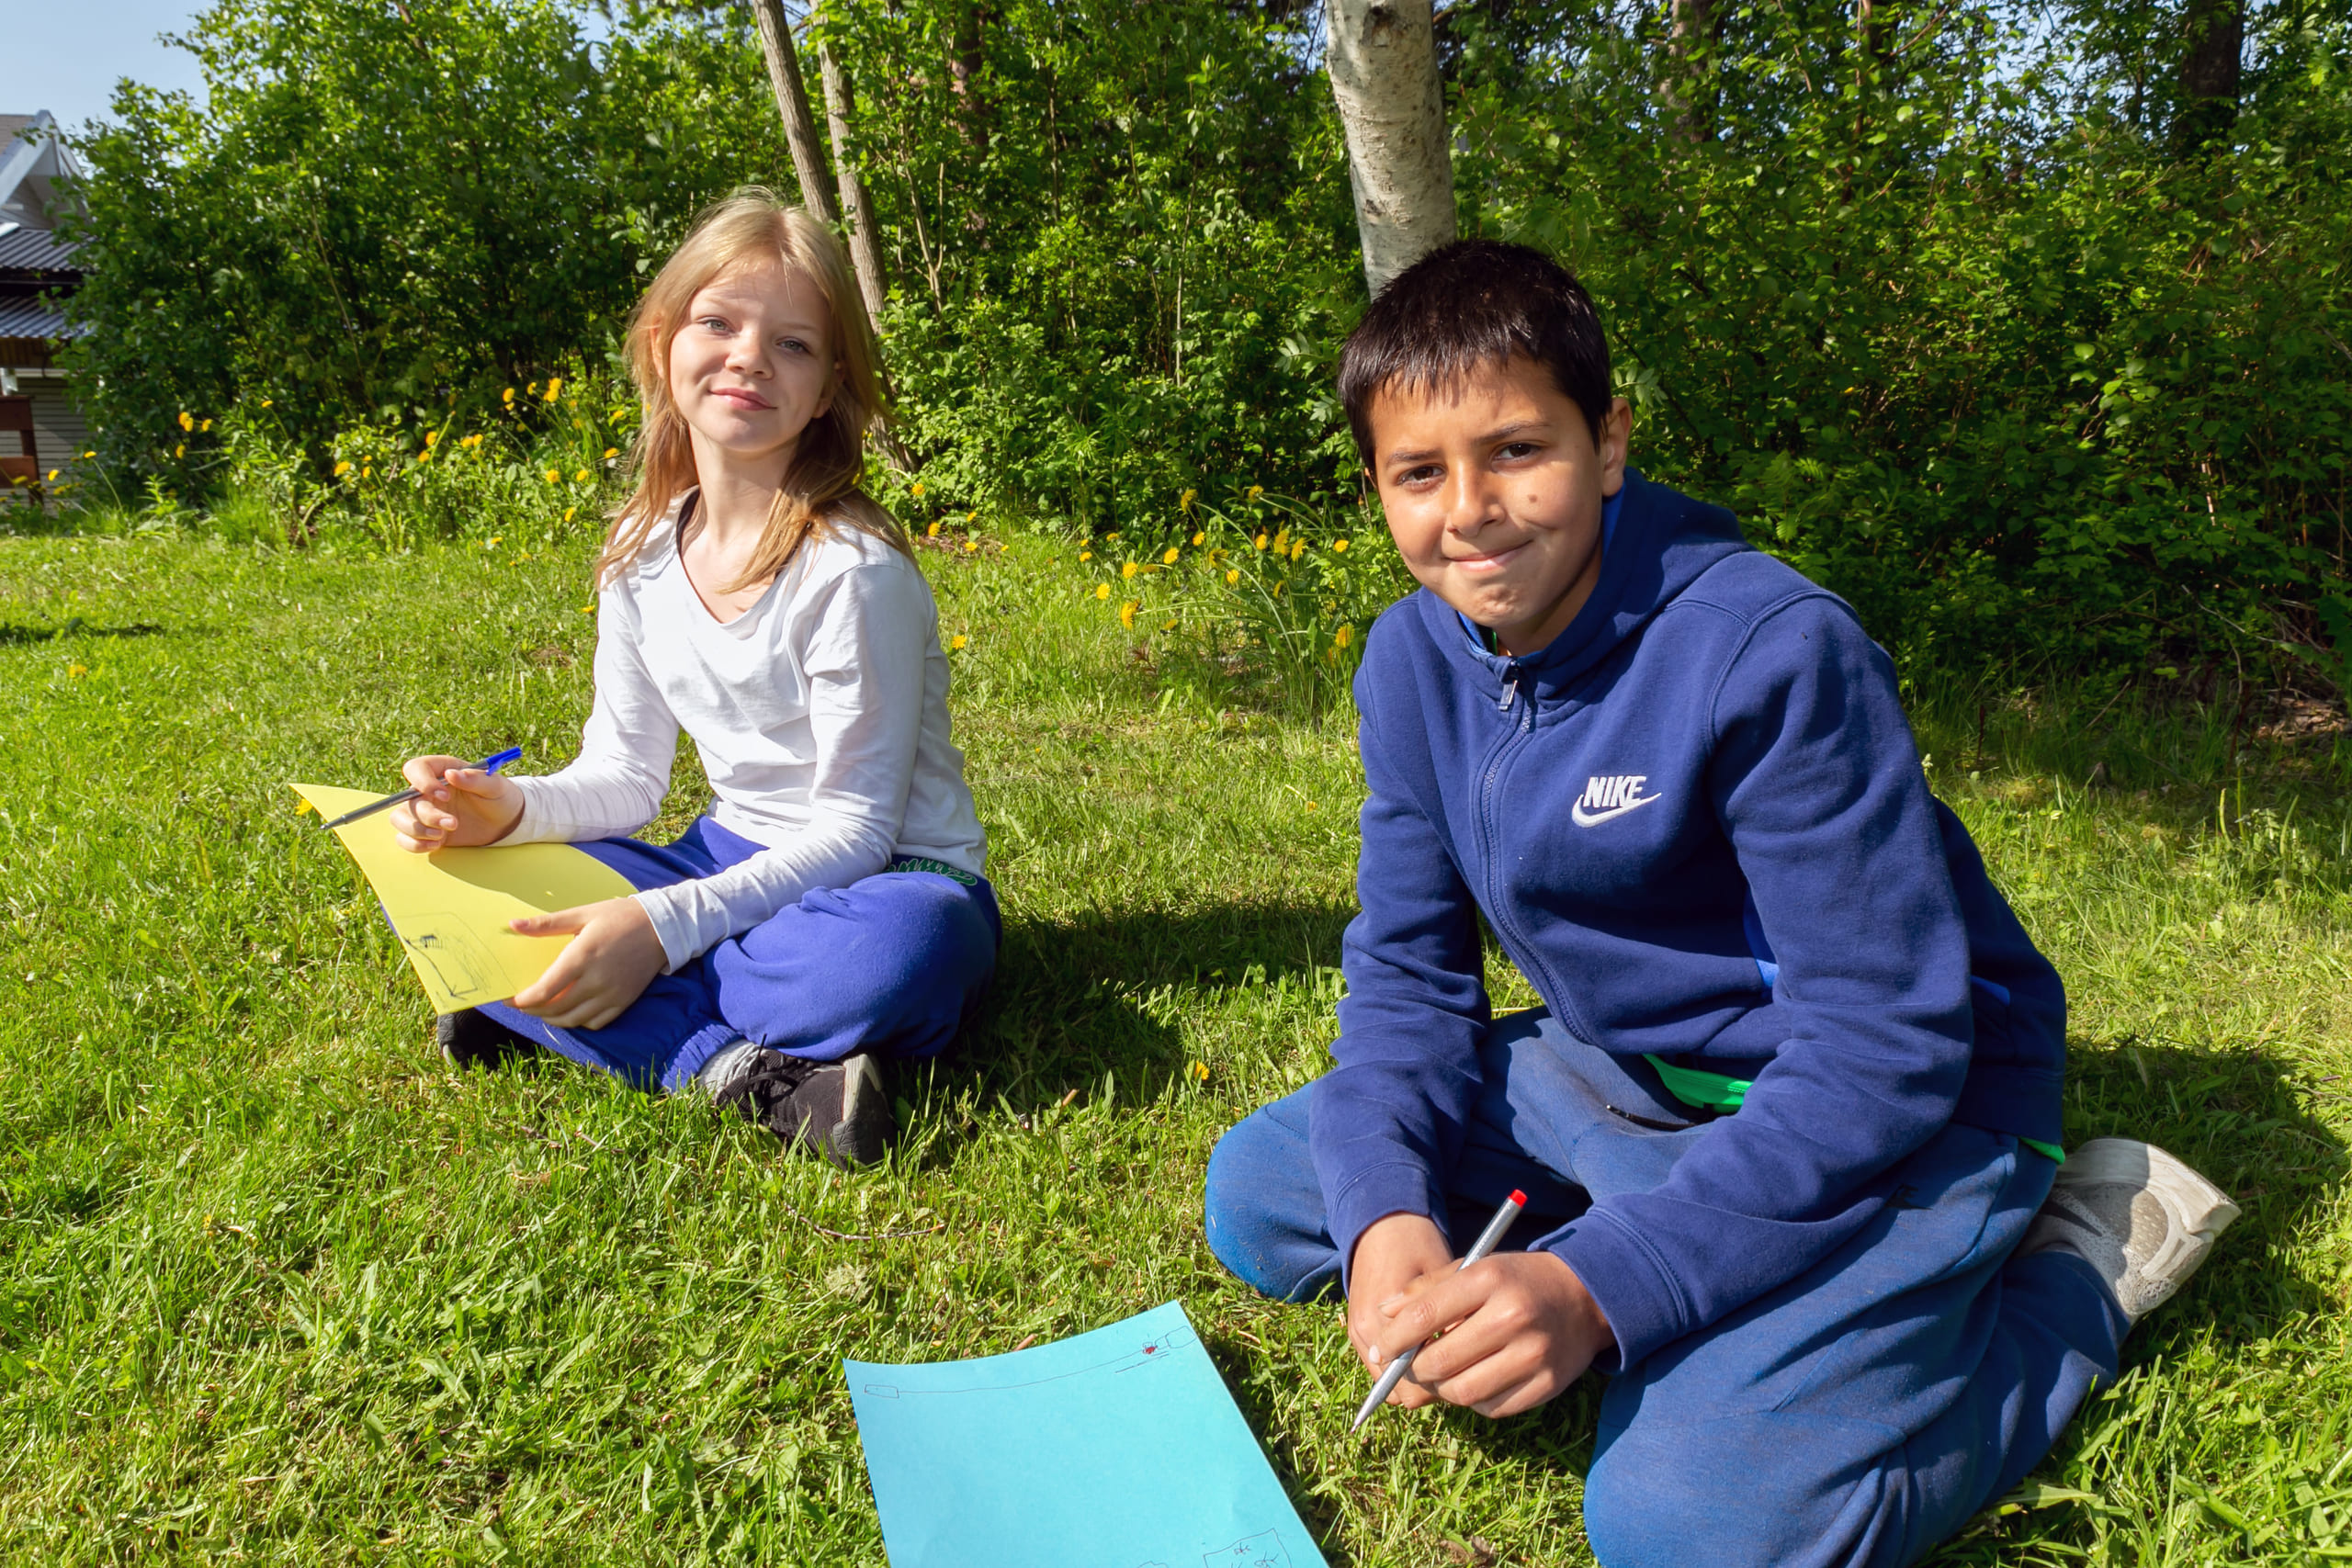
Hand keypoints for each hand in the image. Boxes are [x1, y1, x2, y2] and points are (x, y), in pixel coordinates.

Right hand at [389, 754, 522, 851]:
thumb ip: (476, 779)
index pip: (415, 768)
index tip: (444, 795)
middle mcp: (427, 791)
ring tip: (442, 836)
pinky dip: (414, 844)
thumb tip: (452, 774)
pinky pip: (404, 838)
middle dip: (428, 815)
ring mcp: (424, 811)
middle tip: (453, 823)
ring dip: (417, 830)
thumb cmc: (500, 797)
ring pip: (399, 819)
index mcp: (441, 771)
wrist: (505, 822)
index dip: (422, 781)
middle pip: (407, 800)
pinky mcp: (425, 831)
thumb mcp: (495, 786)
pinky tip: (437, 844)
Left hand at [507, 897, 664, 1029]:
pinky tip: (570, 1012)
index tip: (510, 998)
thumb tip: (513, 925)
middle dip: (532, 1010)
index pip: (544, 990)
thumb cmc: (620, 916)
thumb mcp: (583, 913)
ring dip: (552, 1019)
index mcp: (582, 957)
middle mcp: (596, 980)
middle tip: (522, 1004)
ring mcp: (611, 994)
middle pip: (555, 1008)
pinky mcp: (624, 1002)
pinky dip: (578, 1021)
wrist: (662, 927)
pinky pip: (595, 1022)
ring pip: (573, 1020)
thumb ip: (547, 924)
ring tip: (541, 1010)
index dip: (523, 1000)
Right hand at [1345, 1212, 1456, 1406]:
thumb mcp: (1443, 1276)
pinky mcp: (1356, 1331)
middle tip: (1459, 1370)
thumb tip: (1467, 1361)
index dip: (1444, 1381)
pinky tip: (1425, 1353)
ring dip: (1416, 1382)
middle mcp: (1365, 1328)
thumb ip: (1451, 1318)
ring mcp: (1357, 1332)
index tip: (1468, 1371)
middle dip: (1431, 1386)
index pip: (1414, 1377)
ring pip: (1391, 1386)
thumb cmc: (1419, 1246)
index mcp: (1387, 1314)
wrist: (1382, 1226)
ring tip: (1443, 1362)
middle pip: (1401, 1390)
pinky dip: (1403, 1372)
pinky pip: (1381, 1370)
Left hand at [1364, 1246, 1614, 1418]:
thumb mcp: (1473, 1268)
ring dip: (1441, 1389)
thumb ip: (1426, 1288)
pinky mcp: (1546, 1385)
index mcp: (1488, 1279)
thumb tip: (1383, 1315)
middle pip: (1439, 1361)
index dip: (1394, 1338)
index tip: (1383, 1347)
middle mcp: (1512, 1317)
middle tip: (1407, 1366)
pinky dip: (1473, 1400)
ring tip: (1439, 1374)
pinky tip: (1474, 1379)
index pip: (1424, 1316)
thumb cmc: (1516, 1281)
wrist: (1584, 1298)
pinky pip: (1491, 1407)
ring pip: (1461, 1392)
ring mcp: (1533, 1355)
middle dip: (1413, 1369)